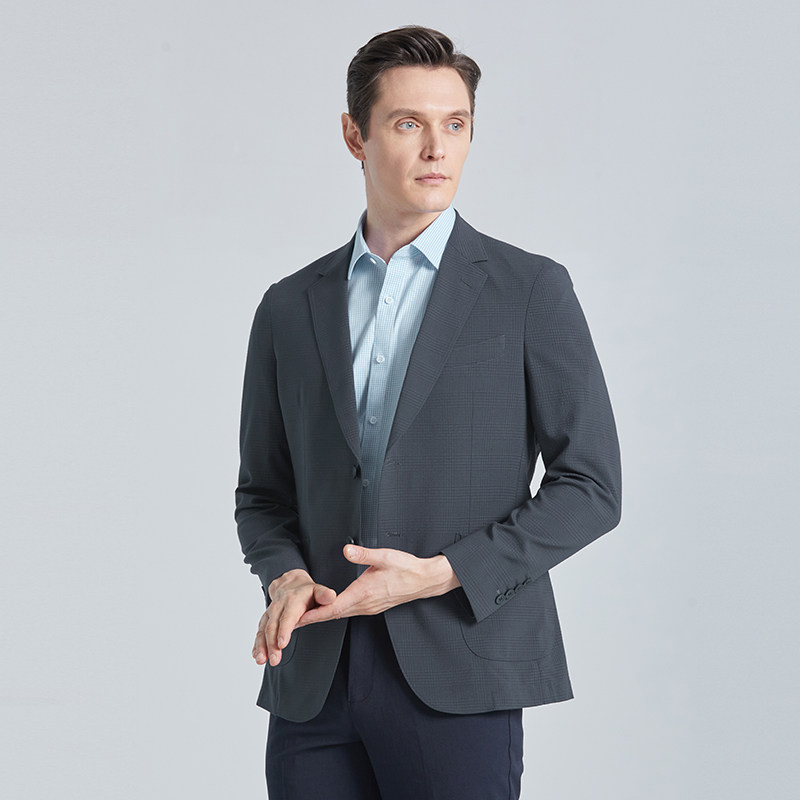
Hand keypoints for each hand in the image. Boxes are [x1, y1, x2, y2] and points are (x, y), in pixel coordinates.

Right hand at [252, 569, 335, 666]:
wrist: (290, 583)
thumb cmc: (306, 591)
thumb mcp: (317, 590)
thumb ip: (324, 594)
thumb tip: (331, 597)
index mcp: (292, 601)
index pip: (287, 617)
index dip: (284, 630)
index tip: (282, 644)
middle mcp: (278, 607)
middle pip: (273, 627)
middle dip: (272, 644)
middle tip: (274, 660)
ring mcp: (270, 614)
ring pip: (263, 630)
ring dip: (261, 646)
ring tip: (261, 660)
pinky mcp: (265, 620)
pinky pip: (259, 632)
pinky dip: (256, 644)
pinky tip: (256, 656)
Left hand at [296, 545, 459, 625]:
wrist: (424, 580)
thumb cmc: (406, 568)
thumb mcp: (384, 556)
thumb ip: (363, 554)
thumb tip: (346, 550)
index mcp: (364, 593)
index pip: (333, 607)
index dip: (314, 614)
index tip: (299, 618)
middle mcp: (365, 605)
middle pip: (333, 615)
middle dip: (312, 618)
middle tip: (292, 622)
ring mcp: (369, 608)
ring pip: (341, 614)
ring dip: (322, 616)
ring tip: (304, 617)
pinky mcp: (373, 606)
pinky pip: (349, 612)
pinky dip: (335, 613)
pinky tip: (328, 610)